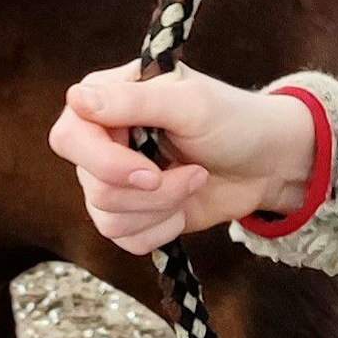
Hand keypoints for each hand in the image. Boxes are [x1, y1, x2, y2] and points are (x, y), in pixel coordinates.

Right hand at [49, 60, 318, 254]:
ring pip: (107, 217)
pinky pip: (125, 239)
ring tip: (195, 180)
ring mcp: (116, 178)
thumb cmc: (235, 120)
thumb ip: (134, 102)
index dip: (102, 161)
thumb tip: (74, 99)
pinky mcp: (133, 212)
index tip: (148, 170)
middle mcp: (104, 139)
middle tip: (193, 173)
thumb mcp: (192, 104)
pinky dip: (161, 229)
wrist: (268, 164)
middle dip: (150, 191)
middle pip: (92, 185)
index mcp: (109, 98)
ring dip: (161, 208)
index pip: (69, 136)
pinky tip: (185, 208)